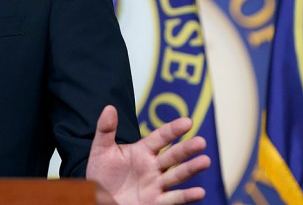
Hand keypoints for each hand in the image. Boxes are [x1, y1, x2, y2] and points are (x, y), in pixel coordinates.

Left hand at [85, 105, 210, 204]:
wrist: (97, 197)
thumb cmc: (101, 172)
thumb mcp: (101, 149)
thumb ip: (105, 129)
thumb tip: (109, 108)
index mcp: (142, 151)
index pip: (160, 138)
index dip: (173, 130)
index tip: (187, 122)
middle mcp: (153, 166)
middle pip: (173, 156)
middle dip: (186, 149)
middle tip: (201, 142)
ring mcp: (156, 184)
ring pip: (176, 175)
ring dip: (191, 169)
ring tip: (205, 161)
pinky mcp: (155, 202)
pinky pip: (173, 199)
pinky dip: (186, 196)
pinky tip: (199, 192)